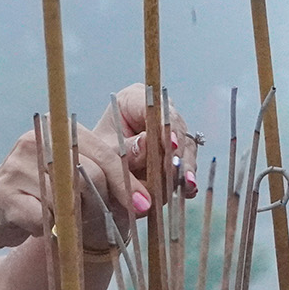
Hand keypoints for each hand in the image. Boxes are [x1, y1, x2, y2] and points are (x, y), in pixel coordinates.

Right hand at [0, 87, 199, 255]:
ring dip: (77, 220)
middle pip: (91, 175)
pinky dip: (50, 232)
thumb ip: (109, 179)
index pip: (106, 153)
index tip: (146, 206)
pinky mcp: (4, 196)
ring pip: (68, 200)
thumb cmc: (47, 197)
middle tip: (108, 224)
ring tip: (71, 225)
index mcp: (61, 131)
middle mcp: (37, 141)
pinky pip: (43, 220)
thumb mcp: (79, 182)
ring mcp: (17, 167)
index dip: (128, 182)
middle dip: (106, 205)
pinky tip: (45, 230)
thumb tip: (149, 196)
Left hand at [96, 83, 199, 197]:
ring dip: (185, 167)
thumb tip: (147, 142)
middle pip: (175, 127)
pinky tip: (189, 190)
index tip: (171, 144)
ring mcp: (170, 131)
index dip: (166, 125)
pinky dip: (185, 177)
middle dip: (178, 150)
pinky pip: (186, 163)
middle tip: (177, 168)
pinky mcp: (177, 152)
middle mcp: (158, 112)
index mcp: (135, 99)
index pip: (156, 107)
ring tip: (187, 184)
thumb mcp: (107, 151)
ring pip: (185, 147)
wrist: (100, 169)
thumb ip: (126, 149)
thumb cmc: (99, 153)